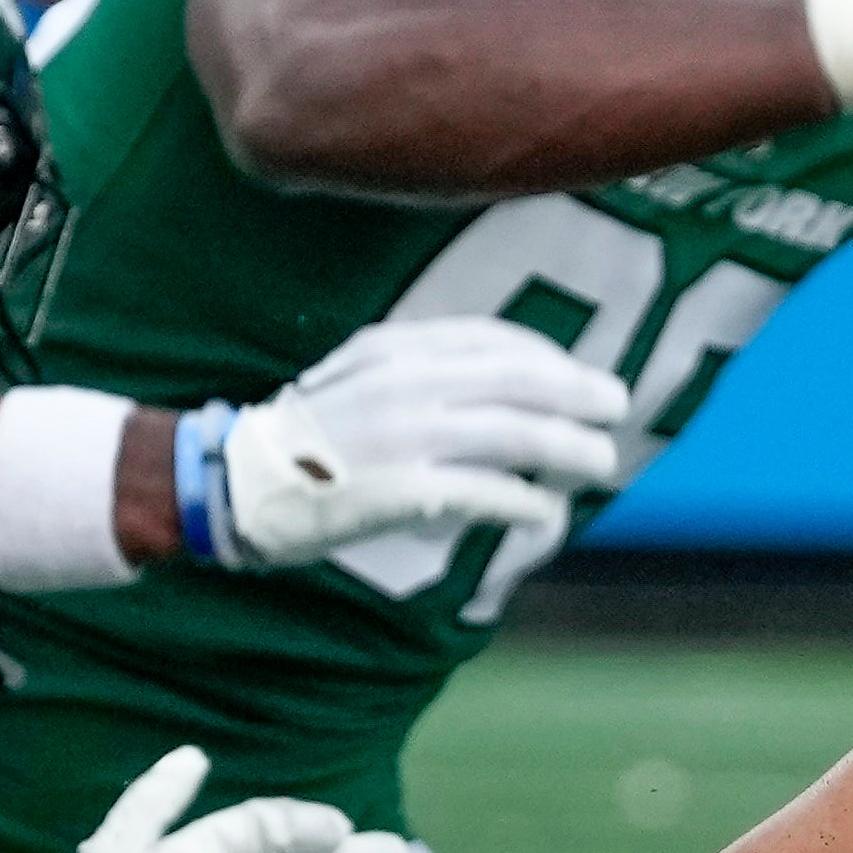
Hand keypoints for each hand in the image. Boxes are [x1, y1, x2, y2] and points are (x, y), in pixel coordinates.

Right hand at [208, 321, 629, 569]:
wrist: (236, 482)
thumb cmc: (309, 436)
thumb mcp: (364, 376)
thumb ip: (427, 372)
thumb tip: (506, 387)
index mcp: (398, 349)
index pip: (497, 339)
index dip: (553, 357)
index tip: (580, 377)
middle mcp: (408, 383)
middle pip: (523, 381)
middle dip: (581, 393)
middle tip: (617, 408)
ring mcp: (407, 436)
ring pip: (518, 434)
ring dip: (571, 450)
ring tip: (601, 464)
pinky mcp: (406, 490)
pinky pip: (487, 493)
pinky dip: (527, 503)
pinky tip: (546, 513)